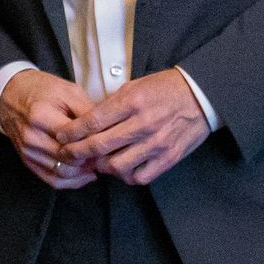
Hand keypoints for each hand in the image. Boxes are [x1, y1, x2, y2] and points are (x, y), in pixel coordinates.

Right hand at [0, 68, 95, 189]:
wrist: (11, 95)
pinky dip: (71, 182)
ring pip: (62, 173)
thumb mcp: (68, 91)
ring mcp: (28, 152)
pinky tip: (85, 175)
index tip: (109, 142)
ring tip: (98, 163)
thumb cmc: (42, 90)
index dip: (95, 143)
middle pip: (68, 159)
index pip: (74, 139)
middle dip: (91, 159)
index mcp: (41, 116)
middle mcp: (32, 137)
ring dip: (83, 172)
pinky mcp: (28, 161)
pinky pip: (52, 180)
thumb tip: (106, 131)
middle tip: (107, 155)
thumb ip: (87, 112)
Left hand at [66, 69, 211, 185]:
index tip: (62, 136)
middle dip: (77, 152)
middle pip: (99, 146)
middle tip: (68, 154)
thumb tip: (86, 121)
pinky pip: (139, 177)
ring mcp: (156, 143)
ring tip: (99, 161)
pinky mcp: (168, 158)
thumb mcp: (135, 86)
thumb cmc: (165, 89)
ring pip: (116, 166)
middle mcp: (143, 124)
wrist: (201, 96)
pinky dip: (126, 175)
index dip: (72, 132)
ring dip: (102, 166)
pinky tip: (123, 168)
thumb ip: (111, 105)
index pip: (92, 122)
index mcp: (132, 101)